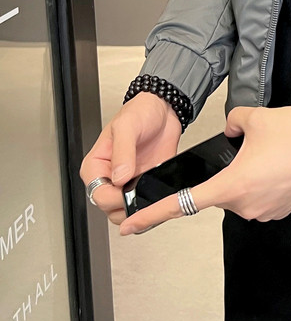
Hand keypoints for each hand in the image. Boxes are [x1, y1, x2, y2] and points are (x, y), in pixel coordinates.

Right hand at [79, 93, 181, 224]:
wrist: (165, 108)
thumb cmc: (141, 111)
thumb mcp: (127, 125)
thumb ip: (122, 151)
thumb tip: (118, 176)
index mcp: (95, 165)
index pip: (97, 194)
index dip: (113, 198)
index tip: (128, 191)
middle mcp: (108, 177)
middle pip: (110, 208)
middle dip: (126, 206)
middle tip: (142, 194)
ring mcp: (127, 183)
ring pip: (126, 212)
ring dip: (140, 209)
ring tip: (151, 193)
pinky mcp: (144, 185)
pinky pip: (145, 204)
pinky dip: (152, 205)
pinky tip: (159, 194)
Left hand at [118, 105, 290, 234]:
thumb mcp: (257, 116)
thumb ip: (233, 121)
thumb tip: (231, 129)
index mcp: (232, 184)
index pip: (185, 202)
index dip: (154, 214)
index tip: (132, 225)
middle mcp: (245, 205)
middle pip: (220, 189)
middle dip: (228, 169)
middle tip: (253, 146)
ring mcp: (263, 211)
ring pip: (241, 191)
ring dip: (247, 174)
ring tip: (273, 151)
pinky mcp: (279, 210)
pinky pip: (260, 196)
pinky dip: (263, 181)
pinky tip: (280, 162)